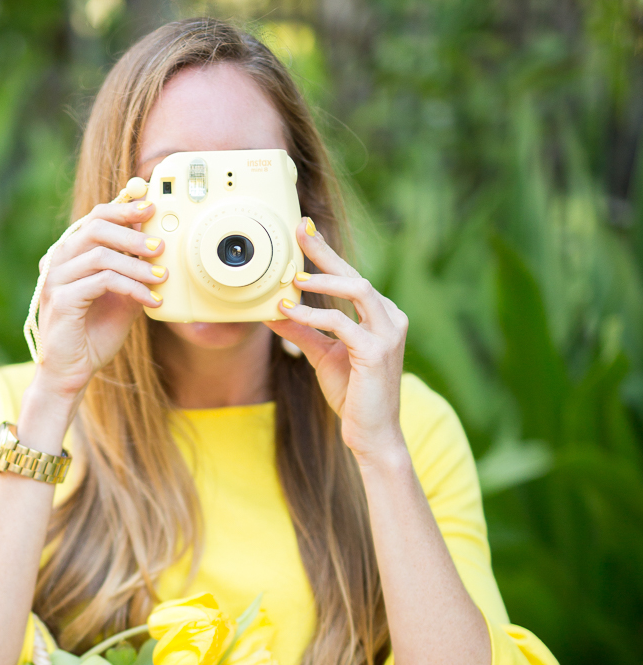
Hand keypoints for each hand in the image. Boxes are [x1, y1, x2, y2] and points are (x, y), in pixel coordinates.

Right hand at [34, 197, 167, 398]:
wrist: (72, 372)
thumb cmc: (93, 335)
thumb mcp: (121, 298)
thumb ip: (132, 272)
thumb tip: (158, 248)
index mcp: (70, 255)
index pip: (94, 218)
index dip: (123, 209)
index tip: (151, 206)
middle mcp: (58, 261)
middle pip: (95, 227)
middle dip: (133, 232)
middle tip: (161, 245)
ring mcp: (56, 279)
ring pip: (101, 254)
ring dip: (137, 265)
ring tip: (162, 276)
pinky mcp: (62, 300)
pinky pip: (103, 281)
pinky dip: (132, 288)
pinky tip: (151, 300)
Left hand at [266, 220, 408, 466]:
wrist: (372, 433)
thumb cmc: (353, 394)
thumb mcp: (322, 355)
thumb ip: (302, 331)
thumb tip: (273, 310)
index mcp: (381, 315)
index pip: (352, 277)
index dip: (327, 253)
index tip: (304, 231)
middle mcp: (390, 318)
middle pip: (355, 274)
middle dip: (325, 252)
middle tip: (298, 232)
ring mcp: (388, 333)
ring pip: (357, 290)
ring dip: (322, 282)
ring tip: (293, 279)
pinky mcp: (377, 352)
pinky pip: (343, 324)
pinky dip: (315, 316)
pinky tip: (292, 313)